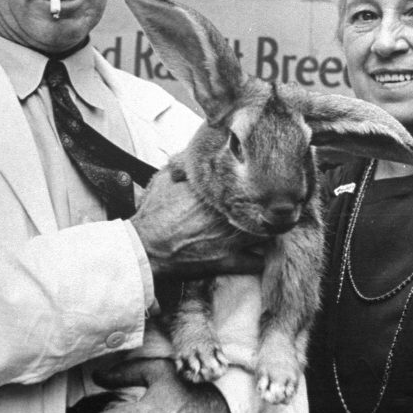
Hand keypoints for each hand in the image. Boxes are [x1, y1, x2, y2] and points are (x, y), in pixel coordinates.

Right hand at [131, 172, 263, 279]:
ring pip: (267, 232)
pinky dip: (258, 258)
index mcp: (217, 191)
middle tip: (265, 206)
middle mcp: (229, 212)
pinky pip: (257, 261)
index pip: (250, 183)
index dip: (255, 184)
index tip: (255, 185)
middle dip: (265, 206)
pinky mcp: (228, 261)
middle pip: (264, 207)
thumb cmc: (154, 214)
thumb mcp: (165, 179)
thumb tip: (194, 151)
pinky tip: (255, 253)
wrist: (145, 248)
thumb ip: (183, 162)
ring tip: (264, 227)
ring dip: (266, 230)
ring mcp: (232, 238)